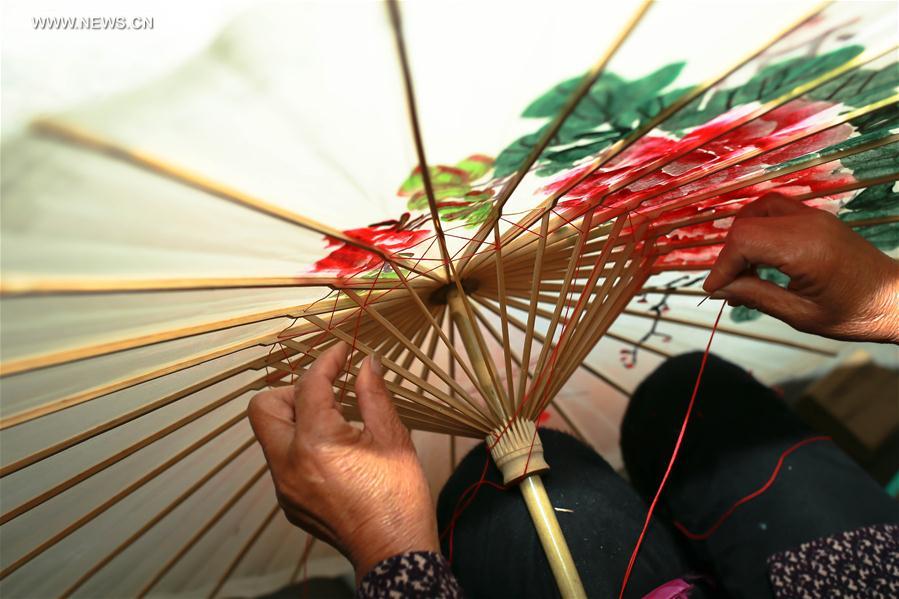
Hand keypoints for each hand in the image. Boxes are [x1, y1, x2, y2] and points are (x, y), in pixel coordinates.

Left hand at [248, 342, 438, 581]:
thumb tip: (366, 363)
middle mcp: (289, 463)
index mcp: (317, 442)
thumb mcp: (392, 438)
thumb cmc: (399, 496)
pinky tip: (333, 453)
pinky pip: (281, 461)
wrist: (393, 552)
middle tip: (325, 392)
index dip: (326, 362)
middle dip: (291, 391)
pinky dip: (299, 446)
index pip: (309, 385)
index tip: (342, 352)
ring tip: (334, 422)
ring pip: (270, 435)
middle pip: (263, 407)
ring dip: (295, 419)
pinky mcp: (288, 502)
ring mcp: (284, 486)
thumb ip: (373, 394)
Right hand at [703, 194, 898, 342]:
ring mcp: (814, 216)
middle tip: (731, 285)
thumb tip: (720, 289)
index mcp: (805, 248)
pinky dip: (758, 229)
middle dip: (730, 254)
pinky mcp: (817, 218)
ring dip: (742, 237)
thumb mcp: (800, 315)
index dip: (722, 265)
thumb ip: (755, 296)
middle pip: (746, 223)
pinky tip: (761, 256)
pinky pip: (775, 210)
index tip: (715, 289)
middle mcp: (809, 224)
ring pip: (758, 210)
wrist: (896, 300)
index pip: (743, 240)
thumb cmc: (856, 313)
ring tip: (744, 270)